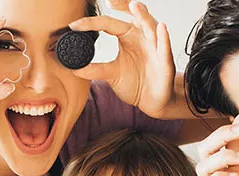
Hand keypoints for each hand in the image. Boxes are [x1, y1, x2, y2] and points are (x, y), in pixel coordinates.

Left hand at [68, 0, 175, 118]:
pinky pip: (165, 47)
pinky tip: (161, 28)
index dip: (92, 23)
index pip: (108, 23)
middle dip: (123, 4)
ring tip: (133, 5)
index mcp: (127, 36)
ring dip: (143, 15)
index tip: (74, 25)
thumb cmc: (135, 83)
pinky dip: (163, 37)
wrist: (151, 102)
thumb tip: (73, 68)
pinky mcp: (165, 61)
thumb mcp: (111, 75)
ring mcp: (155, 47)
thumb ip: (94, 69)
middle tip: (110, 0)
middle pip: (133, 15)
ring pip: (150, 26)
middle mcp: (141, 36)